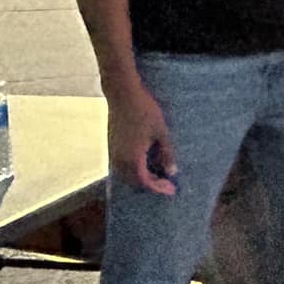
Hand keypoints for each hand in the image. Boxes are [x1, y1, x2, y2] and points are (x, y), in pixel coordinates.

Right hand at [107, 80, 176, 195]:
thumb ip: (166, 153)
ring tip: (157, 175)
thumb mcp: (161, 132)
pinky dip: (133, 169)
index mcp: (132, 157)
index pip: (144, 181)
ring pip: (126, 174)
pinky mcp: (111, 144)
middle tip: (167, 184)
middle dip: (151, 185)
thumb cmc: (145, 110)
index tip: (171, 190)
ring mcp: (113, 151)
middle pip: (134, 181)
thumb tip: (172, 172)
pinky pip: (121, 165)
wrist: (122, 94)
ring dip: (141, 178)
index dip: (158, 188)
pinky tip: (145, 164)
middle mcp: (119, 158)